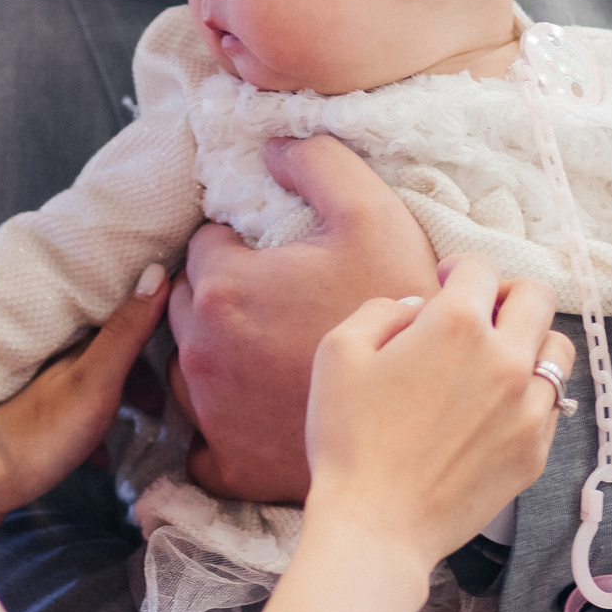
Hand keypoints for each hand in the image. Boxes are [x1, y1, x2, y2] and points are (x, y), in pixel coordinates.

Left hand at [0, 265, 170, 538]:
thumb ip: (125, 332)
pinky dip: (97, 433)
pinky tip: (106, 459)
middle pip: (111, 349)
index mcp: (67, 336)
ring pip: (97, 383)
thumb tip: (156, 271)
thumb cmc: (32, 435)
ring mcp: (42, 391)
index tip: (188, 329)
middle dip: (144, 370)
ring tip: (148, 426)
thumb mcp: (92, 382)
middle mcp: (53, 356)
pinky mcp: (34, 425)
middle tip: (170, 399)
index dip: (154, 315)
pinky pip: (78, 418)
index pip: (118, 308)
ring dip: (124, 402)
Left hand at [169, 135, 441, 501]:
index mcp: (224, 288)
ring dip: (218, 356)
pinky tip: (260, 414)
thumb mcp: (373, 215)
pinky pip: (200, 439)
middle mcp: (199, 351)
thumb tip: (274, 148)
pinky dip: (222, 427)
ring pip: (190, 366)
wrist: (422, 422)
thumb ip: (319, 164)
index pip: (206, 246)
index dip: (245, 247)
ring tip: (274, 356)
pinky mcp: (224, 462)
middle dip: (225, 297)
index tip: (284, 264)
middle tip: (282, 306)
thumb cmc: (397, 314)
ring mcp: (208, 411)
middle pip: (190, 304)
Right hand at [301, 255, 578, 575]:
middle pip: (537, 296)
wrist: (376, 525)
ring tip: (495, 360)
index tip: (446, 281)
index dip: (459, 268)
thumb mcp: (338, 352)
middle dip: (506, 293)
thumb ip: (381, 310)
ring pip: (557, 348)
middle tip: (479, 312)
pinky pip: (551, 402)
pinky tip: (493, 408)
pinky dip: (529, 393)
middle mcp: (506, 359)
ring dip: (528, 341)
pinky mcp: (536, 450)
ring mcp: (529, 407)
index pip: (481, 268)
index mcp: (458, 325)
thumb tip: (417, 308)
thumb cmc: (349, 439)